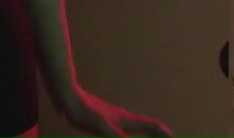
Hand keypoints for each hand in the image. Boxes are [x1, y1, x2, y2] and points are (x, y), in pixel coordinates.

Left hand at [57, 87, 172, 137]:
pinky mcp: (106, 121)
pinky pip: (128, 129)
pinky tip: (129, 137)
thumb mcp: (101, 127)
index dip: (164, 134)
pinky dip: (134, 134)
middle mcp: (125, 119)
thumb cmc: (84, 112)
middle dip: (160, 135)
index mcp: (127, 121)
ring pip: (139, 127)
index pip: (152, 126)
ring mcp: (116, 119)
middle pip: (149, 127)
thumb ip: (117, 137)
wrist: (68, 99)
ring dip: (150, 134)